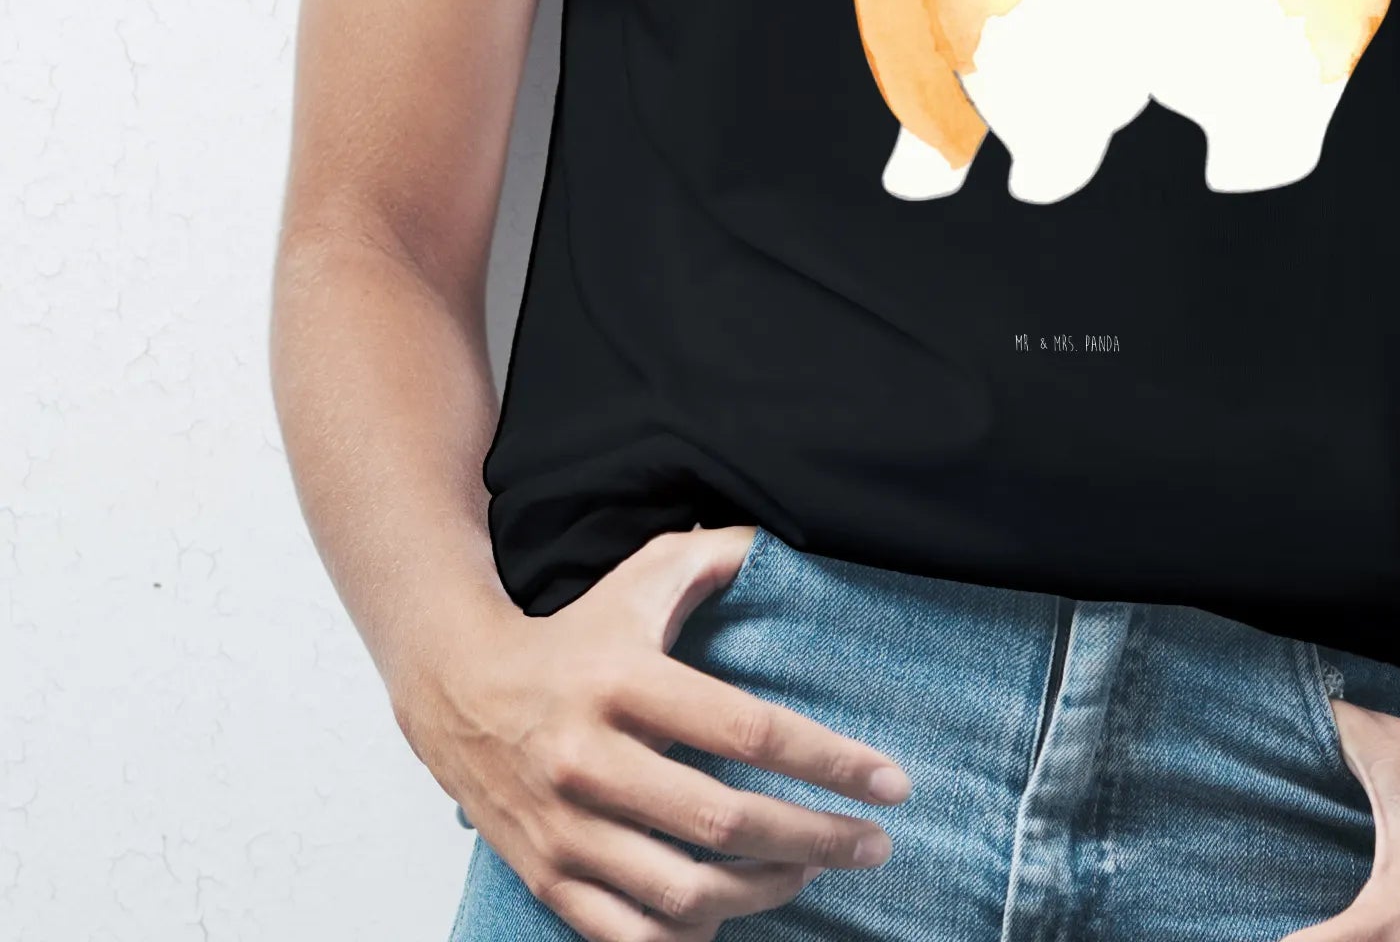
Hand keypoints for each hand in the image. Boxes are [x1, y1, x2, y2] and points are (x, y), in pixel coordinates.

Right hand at [394, 525, 911, 941]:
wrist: (459, 690)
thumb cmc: (574, 634)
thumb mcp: (644, 577)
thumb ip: (721, 555)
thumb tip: (789, 547)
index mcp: (624, 683)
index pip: (749, 729)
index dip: (829, 760)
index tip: (891, 782)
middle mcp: (590, 760)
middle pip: (725, 821)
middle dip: (816, 838)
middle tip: (874, 843)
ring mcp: (564, 829)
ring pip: (685, 891)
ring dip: (766, 891)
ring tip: (813, 869)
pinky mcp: (547, 877)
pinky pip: (631, 936)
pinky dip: (693, 936)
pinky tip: (735, 912)